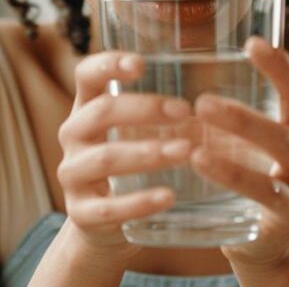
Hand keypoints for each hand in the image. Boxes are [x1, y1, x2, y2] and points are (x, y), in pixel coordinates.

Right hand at [56, 50, 193, 260]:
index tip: (141, 64)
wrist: (102, 223)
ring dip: (148, 152)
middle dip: (145, 109)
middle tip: (185, 111)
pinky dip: (139, 202)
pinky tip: (168, 196)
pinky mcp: (80, 212)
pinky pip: (108, 207)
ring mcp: (72, 174)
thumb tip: (215, 96)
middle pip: (102, 112)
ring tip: (185, 151)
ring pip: (106, 158)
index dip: (109, 64)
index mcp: (86, 107)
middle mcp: (73, 135)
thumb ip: (157, 111)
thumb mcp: (131, 131)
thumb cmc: (127, 165)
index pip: (87, 74)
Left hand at [190, 36, 288, 266]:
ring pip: (280, 155)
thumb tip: (177, 71)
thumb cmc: (252, 179)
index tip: (251, 43)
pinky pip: (267, 192)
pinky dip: (235, 176)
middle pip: (286, 126)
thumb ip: (230, 114)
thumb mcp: (249, 144)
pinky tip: (202, 163)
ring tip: (197, 141)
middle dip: (244, 114)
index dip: (280, 66)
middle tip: (201, 102)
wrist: (266, 243)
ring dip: (240, 142)